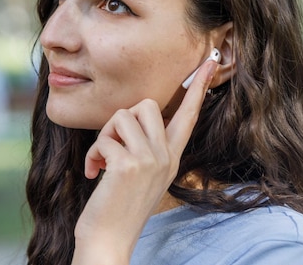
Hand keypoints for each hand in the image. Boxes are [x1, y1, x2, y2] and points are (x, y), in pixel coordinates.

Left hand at [71, 60, 217, 264]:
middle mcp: (166, 156)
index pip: (188, 115)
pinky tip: (94, 174)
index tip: (209, 63)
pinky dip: (93, 155)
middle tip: (111, 146)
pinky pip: (104, 139)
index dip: (198, 88)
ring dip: (103, 138)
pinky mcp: (128, 165)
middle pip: (146, 104)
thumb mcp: (141, 172)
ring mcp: (149, 160)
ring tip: (101, 162)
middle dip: (120, 120)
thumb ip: (144, 145)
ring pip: (121, 117)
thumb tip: (130, 117)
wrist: (110, 238)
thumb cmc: (119, 204)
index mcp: (171, 156)